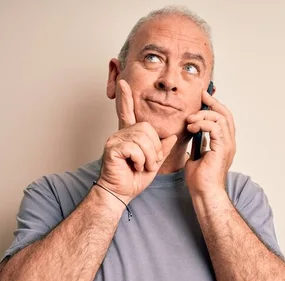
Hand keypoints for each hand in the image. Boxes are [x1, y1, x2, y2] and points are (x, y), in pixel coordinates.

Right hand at [98, 79, 177, 202]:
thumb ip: (162, 149)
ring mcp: (114, 140)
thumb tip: (172, 136)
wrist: (120, 193)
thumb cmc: (133, 179)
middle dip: (154, 148)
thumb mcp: (153, 163)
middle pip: (147, 129)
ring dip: (148, 157)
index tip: (123, 82)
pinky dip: (139, 160)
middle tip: (148, 163)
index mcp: (129, 135)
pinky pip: (134, 148)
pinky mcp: (112, 148)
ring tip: (141, 166)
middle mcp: (120, 134)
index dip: (126, 98)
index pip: (127, 112)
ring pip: (143, 139)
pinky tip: (133, 166)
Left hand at [184, 88, 235, 198]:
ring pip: (220, 119)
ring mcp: (227, 146)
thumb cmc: (200, 180)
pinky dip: (203, 123)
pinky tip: (192, 127)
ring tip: (190, 120)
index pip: (224, 119)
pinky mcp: (222, 149)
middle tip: (200, 97)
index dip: (215, 106)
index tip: (203, 98)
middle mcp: (229, 143)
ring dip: (203, 115)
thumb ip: (198, 145)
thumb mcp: (196, 156)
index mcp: (225, 144)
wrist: (203, 193)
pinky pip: (215, 128)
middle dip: (212, 103)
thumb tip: (194, 136)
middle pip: (226, 114)